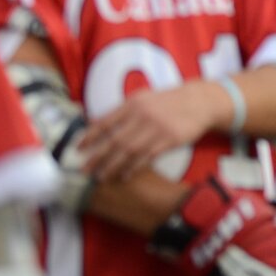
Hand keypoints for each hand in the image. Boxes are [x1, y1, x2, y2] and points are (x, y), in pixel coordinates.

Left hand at [79, 82, 222, 181]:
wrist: (198, 102)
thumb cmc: (167, 102)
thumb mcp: (144, 98)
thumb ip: (121, 110)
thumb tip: (94, 122)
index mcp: (134, 104)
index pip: (105, 122)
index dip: (90, 137)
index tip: (78, 149)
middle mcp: (143, 115)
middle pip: (115, 140)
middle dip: (97, 157)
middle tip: (83, 170)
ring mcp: (157, 128)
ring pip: (129, 152)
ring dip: (113, 166)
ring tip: (101, 177)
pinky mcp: (170, 139)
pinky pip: (148, 157)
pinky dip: (134, 167)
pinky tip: (125, 175)